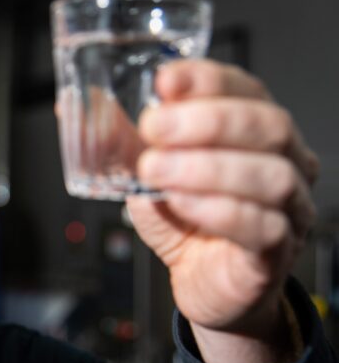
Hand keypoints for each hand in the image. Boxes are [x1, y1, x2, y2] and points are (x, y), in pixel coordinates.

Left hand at [127, 59, 318, 362]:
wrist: (202, 282)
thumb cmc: (184, 222)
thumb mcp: (144, 174)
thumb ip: (117, 139)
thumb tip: (74, 106)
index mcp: (252, 128)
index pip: (242, 87)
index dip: (204, 79)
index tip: (164, 81)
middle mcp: (284, 160)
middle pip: (267, 124)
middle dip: (205, 121)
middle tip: (153, 128)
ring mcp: (289, 206)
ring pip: (269, 175)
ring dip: (206, 168)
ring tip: (156, 171)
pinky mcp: (277, 252)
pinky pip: (263, 227)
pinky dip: (219, 211)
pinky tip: (182, 203)